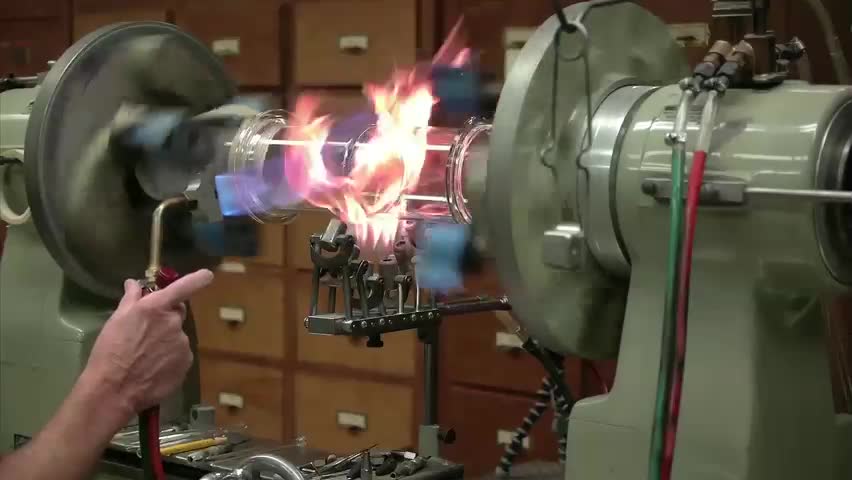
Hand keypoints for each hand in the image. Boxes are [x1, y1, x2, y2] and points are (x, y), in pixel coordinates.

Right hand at [85, 269, 213, 415]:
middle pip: (177, 313)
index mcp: (157, 308)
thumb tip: (134, 283)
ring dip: (167, 341)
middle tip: (146, 332)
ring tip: (146, 356)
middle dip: (166, 318)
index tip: (207, 275)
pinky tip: (154, 368)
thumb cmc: (110, 351)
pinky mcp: (186, 363)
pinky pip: (180, 355)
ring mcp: (182, 343)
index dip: (198, 279)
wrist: (114, 389)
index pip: (184, 287)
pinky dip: (170, 358)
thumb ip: (130, 298)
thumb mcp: (116, 320)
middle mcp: (174, 323)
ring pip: (177, 336)